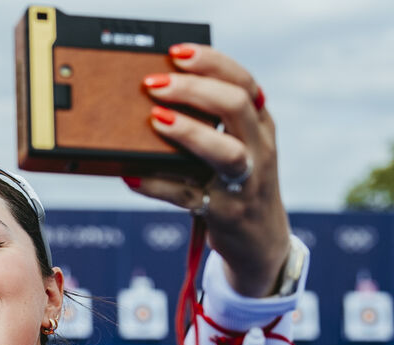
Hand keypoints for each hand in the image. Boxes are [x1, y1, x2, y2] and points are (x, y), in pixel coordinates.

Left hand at [123, 43, 290, 297]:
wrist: (261, 241)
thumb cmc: (237, 184)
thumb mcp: (241, 148)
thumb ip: (214, 124)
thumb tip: (154, 101)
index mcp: (261, 127)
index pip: (245, 83)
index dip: (213, 64)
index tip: (177, 54)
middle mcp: (259, 151)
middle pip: (236, 108)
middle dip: (194, 90)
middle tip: (155, 85)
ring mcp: (244, 184)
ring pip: (226, 153)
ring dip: (189, 132)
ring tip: (156, 119)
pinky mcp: (223, 214)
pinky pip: (188, 196)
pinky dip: (157, 185)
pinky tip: (132, 175)